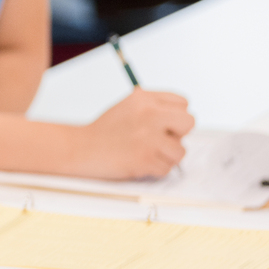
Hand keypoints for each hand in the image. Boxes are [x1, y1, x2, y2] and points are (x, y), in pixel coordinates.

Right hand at [74, 88, 193, 178]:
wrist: (80, 149)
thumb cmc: (104, 131)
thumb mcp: (128, 106)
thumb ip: (155, 106)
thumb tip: (181, 119)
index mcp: (144, 98)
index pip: (183, 104)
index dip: (174, 116)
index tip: (161, 124)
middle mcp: (149, 115)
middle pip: (189, 123)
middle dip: (178, 134)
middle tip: (159, 138)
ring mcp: (148, 138)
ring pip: (180, 151)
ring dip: (166, 156)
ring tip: (145, 152)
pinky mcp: (145, 159)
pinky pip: (167, 168)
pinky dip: (154, 169)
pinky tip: (138, 162)